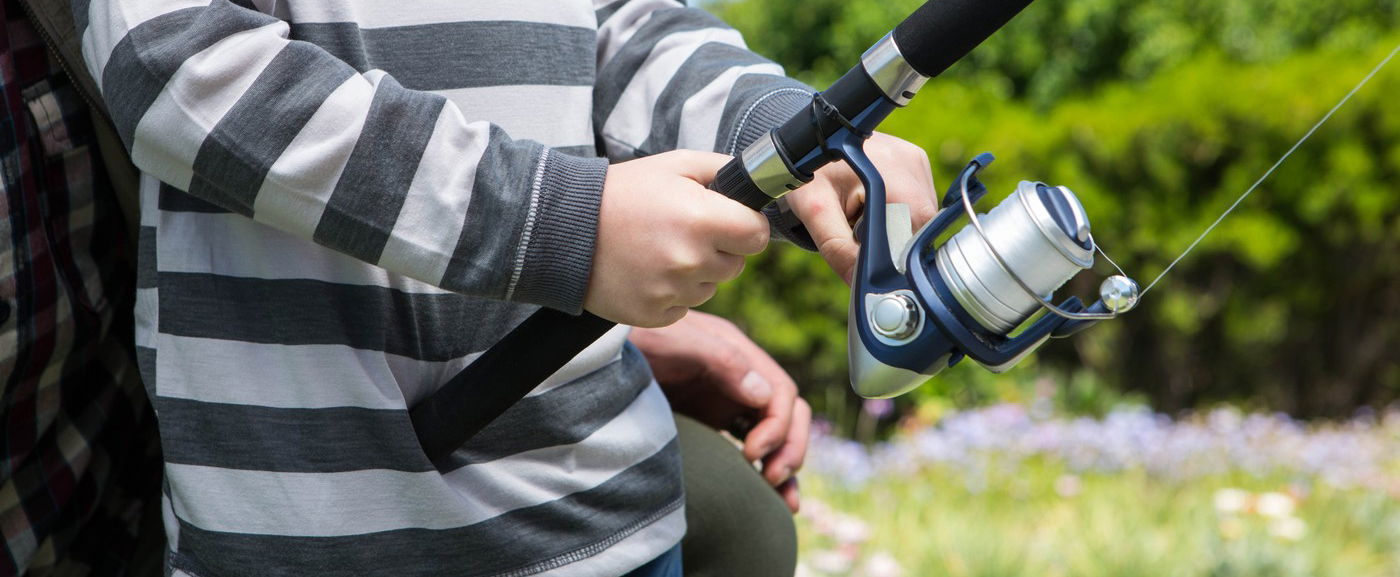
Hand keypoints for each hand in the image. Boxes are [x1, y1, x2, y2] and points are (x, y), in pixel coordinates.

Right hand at [585, 151, 769, 327]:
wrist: (563, 228)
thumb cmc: (622, 192)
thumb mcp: (674, 164)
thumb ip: (723, 169)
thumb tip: (755, 184)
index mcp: (702, 219)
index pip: (758, 236)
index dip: (746, 226)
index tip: (729, 221)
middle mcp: (690, 261)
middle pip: (735, 264)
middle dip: (719, 249)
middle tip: (682, 231)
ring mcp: (671, 292)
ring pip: (709, 287)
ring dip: (694, 272)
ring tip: (658, 249)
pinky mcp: (652, 315)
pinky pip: (683, 307)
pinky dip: (671, 293)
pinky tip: (646, 271)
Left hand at [630, 311, 810, 511]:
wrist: (600, 351)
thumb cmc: (636, 338)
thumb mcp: (674, 339)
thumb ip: (720, 359)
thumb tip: (764, 394)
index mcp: (739, 354)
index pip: (781, 393)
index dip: (777, 426)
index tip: (752, 452)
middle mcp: (741, 378)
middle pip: (789, 415)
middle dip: (789, 447)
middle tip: (770, 477)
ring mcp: (729, 401)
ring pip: (777, 434)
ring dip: (786, 465)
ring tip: (782, 500)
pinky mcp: (715, 420)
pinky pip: (753, 447)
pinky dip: (767, 472)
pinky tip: (776, 500)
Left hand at [785, 132, 937, 283]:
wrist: (807, 147)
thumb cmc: (809, 177)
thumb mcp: (815, 212)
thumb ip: (838, 249)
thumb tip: (862, 283)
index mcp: (889, 168)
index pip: (915, 227)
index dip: (898, 254)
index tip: (873, 264)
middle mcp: (911, 161)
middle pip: (922, 225)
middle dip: (895, 242)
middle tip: (859, 235)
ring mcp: (917, 161)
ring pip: (922, 218)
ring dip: (898, 230)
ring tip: (863, 218)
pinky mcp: (917, 165)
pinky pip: (918, 206)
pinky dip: (899, 218)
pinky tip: (874, 209)